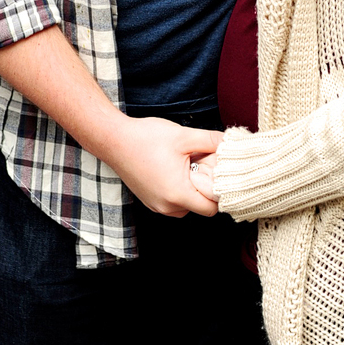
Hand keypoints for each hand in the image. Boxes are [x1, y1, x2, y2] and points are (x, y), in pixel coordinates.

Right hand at [108, 118, 222, 217]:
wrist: (113, 139)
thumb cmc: (145, 138)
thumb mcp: (184, 136)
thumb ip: (211, 141)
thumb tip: (230, 143)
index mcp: (177, 194)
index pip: (211, 208)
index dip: (221, 192)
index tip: (221, 174)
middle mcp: (166, 206)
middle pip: (200, 207)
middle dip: (206, 188)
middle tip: (204, 164)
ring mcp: (156, 205)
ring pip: (186, 205)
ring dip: (192, 188)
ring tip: (188, 164)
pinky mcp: (150, 200)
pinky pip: (173, 201)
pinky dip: (179, 188)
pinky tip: (175, 168)